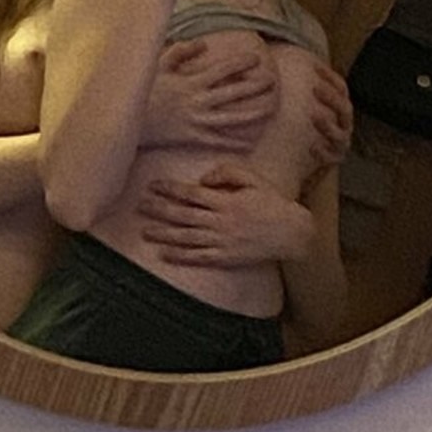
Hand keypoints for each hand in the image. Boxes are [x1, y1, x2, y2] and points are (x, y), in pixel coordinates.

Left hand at [137, 161, 313, 266]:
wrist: (292, 232)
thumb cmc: (272, 202)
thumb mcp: (252, 178)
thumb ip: (226, 173)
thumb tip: (202, 179)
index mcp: (225, 200)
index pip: (189, 194)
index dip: (169, 189)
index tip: (152, 185)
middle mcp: (219, 221)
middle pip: (182, 215)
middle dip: (159, 210)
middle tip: (139, 206)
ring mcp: (221, 241)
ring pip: (186, 238)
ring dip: (163, 234)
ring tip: (144, 231)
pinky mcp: (226, 258)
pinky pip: (198, 258)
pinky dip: (180, 257)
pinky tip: (164, 254)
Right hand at [142, 38, 278, 151]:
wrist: (128, 121)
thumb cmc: (145, 89)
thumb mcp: (159, 64)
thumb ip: (182, 51)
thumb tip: (204, 43)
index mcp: (191, 82)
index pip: (222, 69)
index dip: (240, 63)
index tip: (256, 58)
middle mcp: (197, 101)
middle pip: (233, 93)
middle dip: (255, 86)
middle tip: (272, 81)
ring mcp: (197, 122)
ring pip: (232, 118)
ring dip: (254, 112)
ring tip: (271, 106)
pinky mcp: (193, 138)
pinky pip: (219, 140)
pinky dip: (236, 141)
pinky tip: (252, 140)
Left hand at [308, 63, 352, 170]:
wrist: (302, 154)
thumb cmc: (300, 120)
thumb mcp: (299, 99)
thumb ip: (298, 82)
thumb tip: (281, 56)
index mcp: (338, 106)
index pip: (342, 90)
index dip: (331, 80)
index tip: (316, 71)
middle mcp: (343, 124)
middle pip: (345, 109)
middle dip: (331, 98)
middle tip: (316, 88)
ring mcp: (339, 143)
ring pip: (340, 134)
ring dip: (328, 124)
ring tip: (314, 115)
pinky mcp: (332, 159)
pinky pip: (332, 157)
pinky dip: (323, 152)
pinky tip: (312, 146)